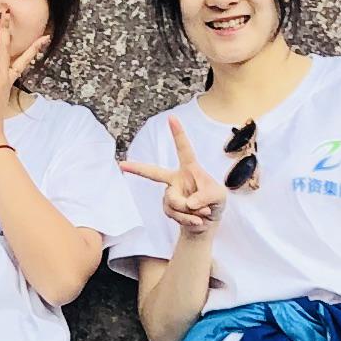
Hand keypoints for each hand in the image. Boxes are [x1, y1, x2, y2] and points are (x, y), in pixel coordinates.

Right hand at [119, 117, 224, 237]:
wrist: (208, 223)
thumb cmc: (215, 202)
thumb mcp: (218, 196)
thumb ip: (205, 196)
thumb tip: (189, 203)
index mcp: (189, 168)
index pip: (183, 149)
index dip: (178, 133)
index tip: (171, 117)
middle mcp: (176, 179)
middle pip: (153, 172)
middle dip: (137, 168)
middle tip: (121, 164)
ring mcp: (170, 194)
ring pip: (173, 201)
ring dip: (190, 211)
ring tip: (202, 214)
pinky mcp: (168, 208)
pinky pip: (174, 213)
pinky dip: (187, 219)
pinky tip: (197, 221)